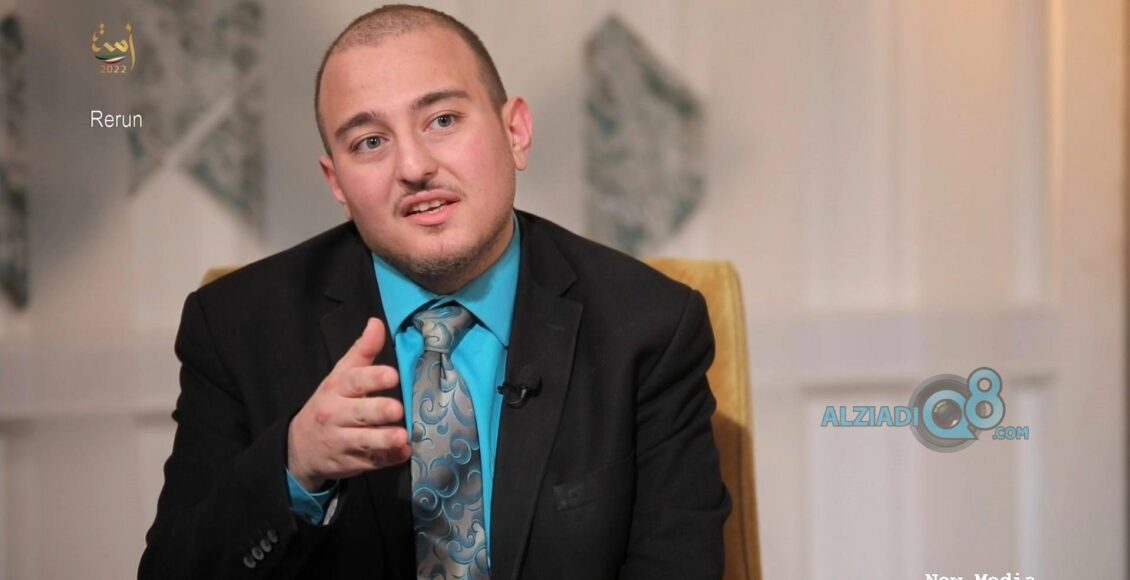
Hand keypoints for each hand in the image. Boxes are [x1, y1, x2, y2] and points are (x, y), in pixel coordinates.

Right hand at [287, 317, 410, 490]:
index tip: (392, 375)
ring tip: (402, 437)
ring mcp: (343, 442)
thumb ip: (362, 351)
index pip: (354, 382)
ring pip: (364, 442)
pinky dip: (388, 459)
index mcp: (336, 390)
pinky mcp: (351, 462)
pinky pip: (372, 462)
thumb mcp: (340, 375)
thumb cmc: (330, 403)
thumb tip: (376, 323)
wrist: (300, 447)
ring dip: (383, 440)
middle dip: (378, 411)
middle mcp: (337, 416)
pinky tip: (404, 453)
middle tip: (396, 409)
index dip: (373, 378)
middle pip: (359, 413)